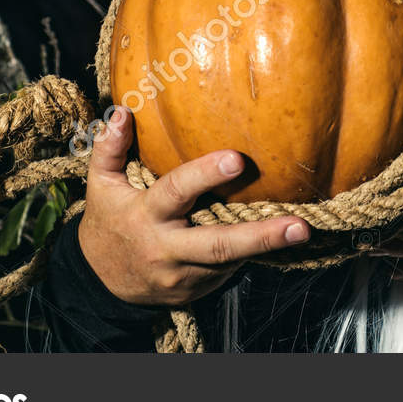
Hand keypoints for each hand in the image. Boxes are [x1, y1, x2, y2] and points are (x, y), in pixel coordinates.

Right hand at [76, 106, 311, 305]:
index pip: (177, 192)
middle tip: (298, 226)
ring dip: (267, 247)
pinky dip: (251, 254)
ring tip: (302, 231)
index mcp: (146, 216)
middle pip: (217, 244)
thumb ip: (110, 148)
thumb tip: (123, 111)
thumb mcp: (100, 186)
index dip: (205, 175)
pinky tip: (278, 241)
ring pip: (230, 260)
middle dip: (260, 236)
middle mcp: (168, 249)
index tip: (237, 159)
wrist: (100, 285)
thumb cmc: (108, 223)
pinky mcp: (196, 290)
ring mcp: (185, 275)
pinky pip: (228, 269)